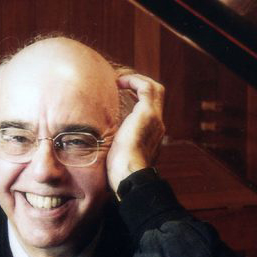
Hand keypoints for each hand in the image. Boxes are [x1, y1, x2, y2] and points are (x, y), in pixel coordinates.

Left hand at [105, 73, 165, 192]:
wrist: (129, 176)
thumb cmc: (119, 173)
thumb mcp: (117, 156)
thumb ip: (115, 147)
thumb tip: (99, 147)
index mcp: (151, 135)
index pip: (150, 109)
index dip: (138, 98)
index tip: (121, 94)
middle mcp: (157, 125)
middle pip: (157, 96)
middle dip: (140, 85)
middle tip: (121, 82)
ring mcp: (154, 119)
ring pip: (155, 89)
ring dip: (137, 80)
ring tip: (119, 79)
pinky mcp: (148, 114)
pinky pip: (146, 88)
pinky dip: (134, 80)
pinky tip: (119, 82)